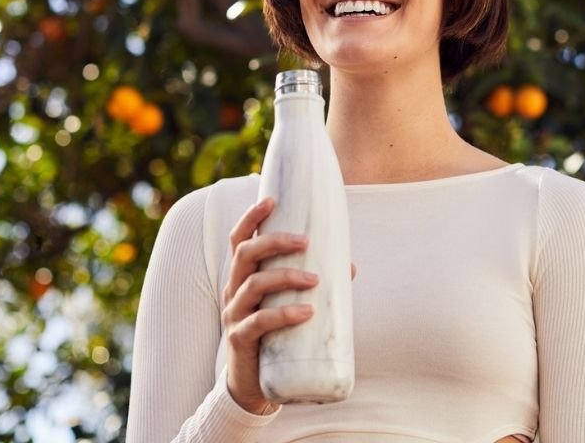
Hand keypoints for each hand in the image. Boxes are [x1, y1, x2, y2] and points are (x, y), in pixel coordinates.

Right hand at [220, 198, 357, 414]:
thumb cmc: (274, 337)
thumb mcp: (288, 305)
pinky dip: (284, 314)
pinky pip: (259, 322)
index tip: (272, 200)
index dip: (251, 217)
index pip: (239, 240)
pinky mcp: (240, 340)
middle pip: (245, 254)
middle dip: (274, 241)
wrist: (253, 385)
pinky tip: (307, 312)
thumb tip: (350, 267)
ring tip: (315, 279)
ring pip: (253, 284)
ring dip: (286, 276)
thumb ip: (313, 285)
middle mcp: (233, 291)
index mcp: (242, 278)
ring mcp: (234, 315)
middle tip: (305, 241)